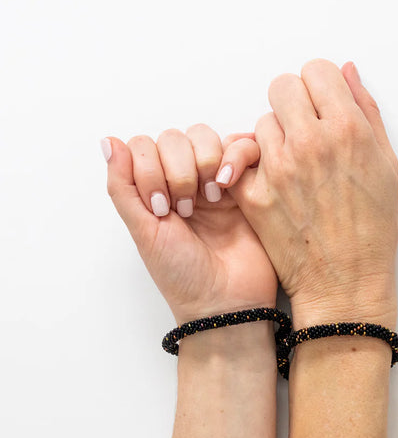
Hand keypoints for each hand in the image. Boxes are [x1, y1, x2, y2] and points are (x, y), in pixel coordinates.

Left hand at [102, 125, 276, 323]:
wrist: (226, 301)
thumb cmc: (182, 276)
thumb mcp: (143, 232)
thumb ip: (123, 187)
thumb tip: (109, 141)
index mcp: (156, 192)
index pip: (145, 146)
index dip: (151, 169)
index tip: (161, 209)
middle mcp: (185, 182)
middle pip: (174, 138)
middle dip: (178, 170)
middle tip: (186, 210)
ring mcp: (217, 182)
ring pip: (205, 136)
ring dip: (205, 162)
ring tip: (211, 200)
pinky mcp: (248, 184)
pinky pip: (243, 145)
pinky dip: (236, 156)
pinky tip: (230, 186)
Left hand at [219, 59, 397, 329]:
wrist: (344, 282)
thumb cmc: (371, 230)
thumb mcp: (387, 165)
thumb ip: (366, 112)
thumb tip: (346, 72)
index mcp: (347, 129)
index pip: (316, 71)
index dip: (319, 88)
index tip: (321, 107)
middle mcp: (309, 142)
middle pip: (282, 88)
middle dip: (294, 105)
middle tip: (303, 131)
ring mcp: (277, 168)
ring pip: (261, 123)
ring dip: (274, 138)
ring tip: (293, 168)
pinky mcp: (253, 194)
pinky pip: (242, 158)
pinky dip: (253, 167)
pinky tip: (273, 184)